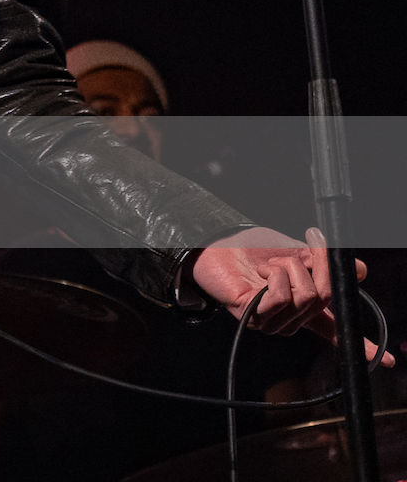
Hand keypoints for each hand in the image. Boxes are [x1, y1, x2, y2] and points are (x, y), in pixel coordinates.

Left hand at [191, 226, 393, 367]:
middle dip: (320, 263)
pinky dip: (276, 275)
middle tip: (311, 241)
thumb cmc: (251, 248)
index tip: (386, 360)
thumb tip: (360, 270)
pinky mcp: (253, 316)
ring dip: (290, 267)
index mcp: (302, 308)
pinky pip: (282, 297)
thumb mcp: (294, 252)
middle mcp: (289, 320)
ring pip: (306, 297)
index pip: (335, 332)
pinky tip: (261, 273)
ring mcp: (271, 322)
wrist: (216, 243)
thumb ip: (323, 264)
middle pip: (325, 298)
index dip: (364, 345)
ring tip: (271, 264)